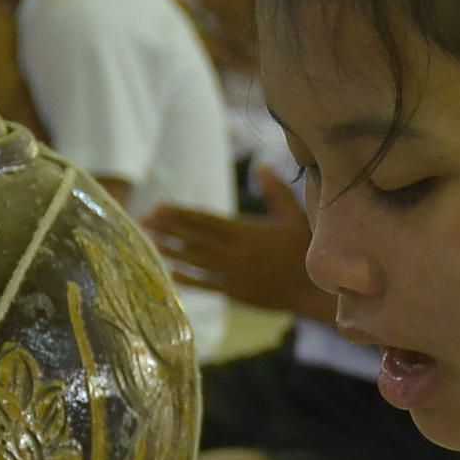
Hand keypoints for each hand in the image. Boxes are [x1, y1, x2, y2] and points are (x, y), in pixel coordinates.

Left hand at [145, 174, 326, 316]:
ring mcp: (233, 275)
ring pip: (196, 261)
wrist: (314, 291)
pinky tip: (173, 273)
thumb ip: (276, 191)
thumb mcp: (295, 215)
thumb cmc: (307, 250)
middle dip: (168, 230)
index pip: (204, 221)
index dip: (180, 214)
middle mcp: (234, 254)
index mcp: (245, 233)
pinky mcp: (237, 293)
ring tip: (152, 244)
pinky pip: (208, 284)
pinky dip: (190, 278)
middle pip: (194, 239)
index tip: (159, 207)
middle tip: (144, 222)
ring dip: (173, 252)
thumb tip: (262, 166)